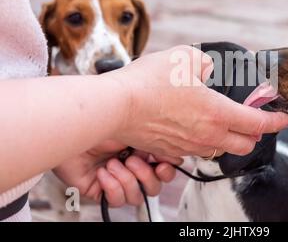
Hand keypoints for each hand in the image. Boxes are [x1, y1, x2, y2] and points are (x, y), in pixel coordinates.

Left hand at [53, 140, 179, 206]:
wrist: (73, 131)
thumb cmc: (100, 123)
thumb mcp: (137, 131)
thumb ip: (159, 143)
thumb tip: (178, 154)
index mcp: (143, 151)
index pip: (165, 169)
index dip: (166, 170)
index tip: (161, 163)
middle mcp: (132, 166)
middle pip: (154, 187)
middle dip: (146, 176)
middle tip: (133, 160)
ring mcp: (118, 180)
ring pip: (137, 197)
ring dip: (126, 179)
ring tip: (113, 164)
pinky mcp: (102, 191)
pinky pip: (117, 200)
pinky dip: (112, 186)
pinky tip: (103, 172)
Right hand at [106, 45, 287, 156]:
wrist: (116, 106)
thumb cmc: (150, 81)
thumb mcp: (186, 58)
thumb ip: (207, 64)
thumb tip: (211, 70)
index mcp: (218, 113)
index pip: (258, 123)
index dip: (276, 121)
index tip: (284, 119)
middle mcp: (208, 135)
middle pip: (245, 144)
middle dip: (255, 134)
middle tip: (253, 120)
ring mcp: (190, 147)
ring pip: (221, 149)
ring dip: (230, 138)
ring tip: (223, 122)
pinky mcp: (173, 152)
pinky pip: (197, 151)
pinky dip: (206, 141)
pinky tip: (196, 127)